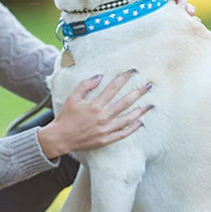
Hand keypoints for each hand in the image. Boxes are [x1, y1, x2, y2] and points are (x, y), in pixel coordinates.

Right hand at [37, 70, 152, 158]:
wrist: (60, 138)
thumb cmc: (66, 117)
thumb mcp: (72, 98)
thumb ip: (85, 86)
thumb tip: (99, 77)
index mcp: (95, 105)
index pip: (113, 88)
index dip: (123, 78)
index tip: (132, 72)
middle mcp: (103, 117)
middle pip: (125, 102)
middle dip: (138, 92)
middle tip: (149, 86)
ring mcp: (106, 129)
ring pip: (128, 118)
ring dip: (140, 110)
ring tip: (150, 105)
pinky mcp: (106, 139)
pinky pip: (123, 133)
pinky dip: (132, 128)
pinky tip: (140, 123)